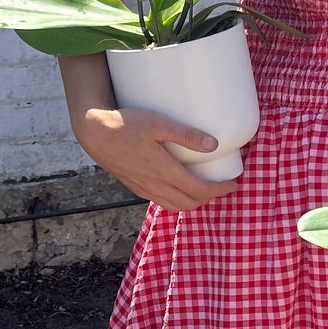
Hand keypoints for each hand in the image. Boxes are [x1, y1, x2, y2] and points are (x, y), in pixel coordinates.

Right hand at [77, 105, 239, 213]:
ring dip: (193, 202)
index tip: (233, 184)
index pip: (199, 190)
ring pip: (175, 206)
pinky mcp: (136, 187)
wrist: (94, 134)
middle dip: (210, 198)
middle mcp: (155, 185)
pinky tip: (180, 187)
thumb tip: (214, 144)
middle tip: (223, 186)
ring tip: (205, 188)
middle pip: (190, 203)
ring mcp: (144, 189)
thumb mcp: (158, 123)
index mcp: (164, 171)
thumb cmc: (125, 124)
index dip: (219, 190)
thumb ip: (186, 134)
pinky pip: (162, 201)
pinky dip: (178, 200)